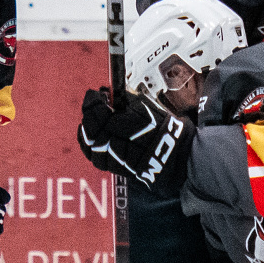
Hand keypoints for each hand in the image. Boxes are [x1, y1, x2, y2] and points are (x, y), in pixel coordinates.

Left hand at [77, 87, 192, 188]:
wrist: (176, 155)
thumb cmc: (163, 128)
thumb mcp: (146, 105)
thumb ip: (124, 99)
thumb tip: (105, 94)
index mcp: (131, 124)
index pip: (100, 112)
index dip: (92, 101)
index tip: (94, 94)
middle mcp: (123, 143)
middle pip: (93, 129)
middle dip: (89, 116)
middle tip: (92, 107)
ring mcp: (120, 158)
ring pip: (93, 146)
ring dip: (87, 131)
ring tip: (89, 122)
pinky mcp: (118, 168)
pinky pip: (98, 159)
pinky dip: (91, 147)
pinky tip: (92, 139)